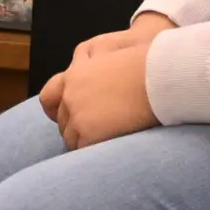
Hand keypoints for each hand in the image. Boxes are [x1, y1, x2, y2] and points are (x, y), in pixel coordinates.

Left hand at [42, 13, 171, 148]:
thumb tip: (95, 87)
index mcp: (73, 75)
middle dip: (76, 127)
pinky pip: (83, 150)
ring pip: (70, 138)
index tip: (67, 117)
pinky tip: (108, 151)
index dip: (57, 109)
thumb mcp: (111, 57)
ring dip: (84, 141)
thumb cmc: (146, 64)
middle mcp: (70, 95)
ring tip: (104, 144)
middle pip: (63, 120)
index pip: (50, 97)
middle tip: (95, 132)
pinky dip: (93, 152)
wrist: (160, 75)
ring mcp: (77, 115)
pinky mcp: (88, 133)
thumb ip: (96, 71)